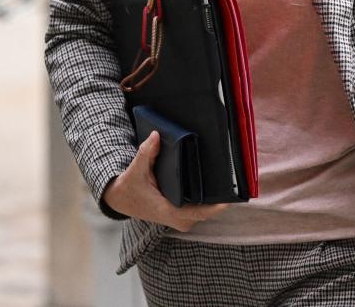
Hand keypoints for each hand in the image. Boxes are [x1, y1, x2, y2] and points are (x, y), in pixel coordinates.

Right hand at [102, 130, 229, 230]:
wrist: (121, 198)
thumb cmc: (130, 185)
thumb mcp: (136, 168)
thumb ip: (146, 152)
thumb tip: (156, 135)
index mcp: (167, 210)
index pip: (198, 212)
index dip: (215, 206)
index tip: (229, 198)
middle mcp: (177, 218)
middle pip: (206, 212)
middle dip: (219, 198)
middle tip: (232, 179)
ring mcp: (180, 219)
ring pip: (205, 212)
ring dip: (215, 199)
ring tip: (226, 180)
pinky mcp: (182, 216)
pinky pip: (201, 210)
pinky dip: (208, 201)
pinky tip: (214, 186)